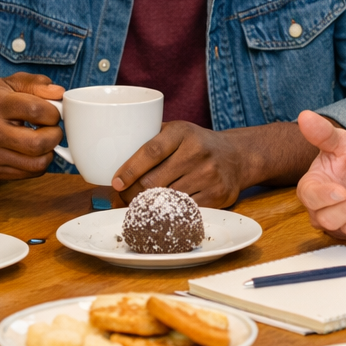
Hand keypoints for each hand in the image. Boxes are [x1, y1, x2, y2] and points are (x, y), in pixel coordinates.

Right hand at [0, 72, 65, 179]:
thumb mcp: (12, 83)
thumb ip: (37, 83)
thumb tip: (59, 93)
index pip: (36, 110)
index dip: (54, 112)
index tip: (52, 111)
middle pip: (38, 143)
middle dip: (55, 135)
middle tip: (52, 128)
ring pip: (38, 163)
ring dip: (50, 151)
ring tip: (43, 138)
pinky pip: (32, 173)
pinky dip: (40, 162)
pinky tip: (32, 150)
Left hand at [111, 122, 254, 206]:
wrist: (236, 155)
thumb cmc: (195, 143)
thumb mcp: (176, 130)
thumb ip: (148, 138)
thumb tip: (109, 156)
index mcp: (181, 132)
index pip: (150, 151)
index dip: (129, 169)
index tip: (116, 182)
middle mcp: (197, 152)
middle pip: (154, 182)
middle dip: (132, 194)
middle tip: (122, 198)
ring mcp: (209, 175)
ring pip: (167, 200)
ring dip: (148, 207)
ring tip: (138, 207)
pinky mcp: (218, 195)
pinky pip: (184, 211)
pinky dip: (169, 215)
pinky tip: (161, 214)